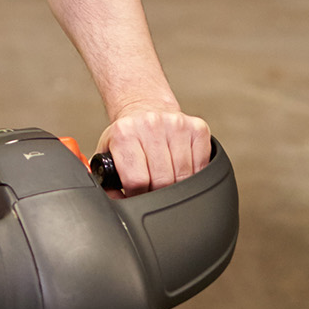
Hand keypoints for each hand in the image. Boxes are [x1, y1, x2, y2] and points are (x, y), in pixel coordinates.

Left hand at [96, 104, 211, 194]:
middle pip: (163, 180)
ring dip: (177, 185)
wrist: (144, 107)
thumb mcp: (108, 153)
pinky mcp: (197, 128)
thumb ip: (106, 180)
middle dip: (158, 192)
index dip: (137, 195)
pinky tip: (182, 168)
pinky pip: (202, 165)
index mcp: (124, 133)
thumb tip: (117, 201)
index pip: (136, 180)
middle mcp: (150, 125)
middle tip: (152, 187)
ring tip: (166, 177)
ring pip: (184, 176)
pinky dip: (194, 174)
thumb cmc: (127, 134)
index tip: (137, 194)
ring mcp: (176, 125)